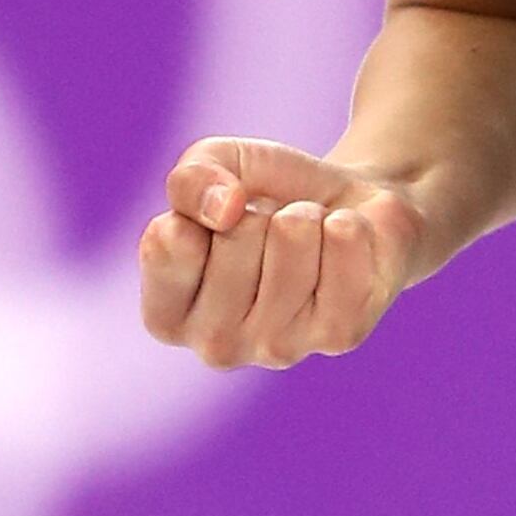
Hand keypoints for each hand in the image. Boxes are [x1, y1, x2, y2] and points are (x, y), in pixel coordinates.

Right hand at [136, 136, 425, 368]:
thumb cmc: (265, 196)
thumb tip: (223, 209)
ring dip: (305, 214)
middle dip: (258, 212)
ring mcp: (278, 349)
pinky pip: (343, 242)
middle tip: (269, 230)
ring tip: (308, 238)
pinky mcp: (340, 336)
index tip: (219, 219)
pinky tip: (341, 248)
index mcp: (168, 316)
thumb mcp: (214, 167)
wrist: (345, 208)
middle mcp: (215, 346)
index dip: (199, 207)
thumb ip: (190, 179)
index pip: (167, 242)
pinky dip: (348, 224)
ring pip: (291, 235)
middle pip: (235, 237)